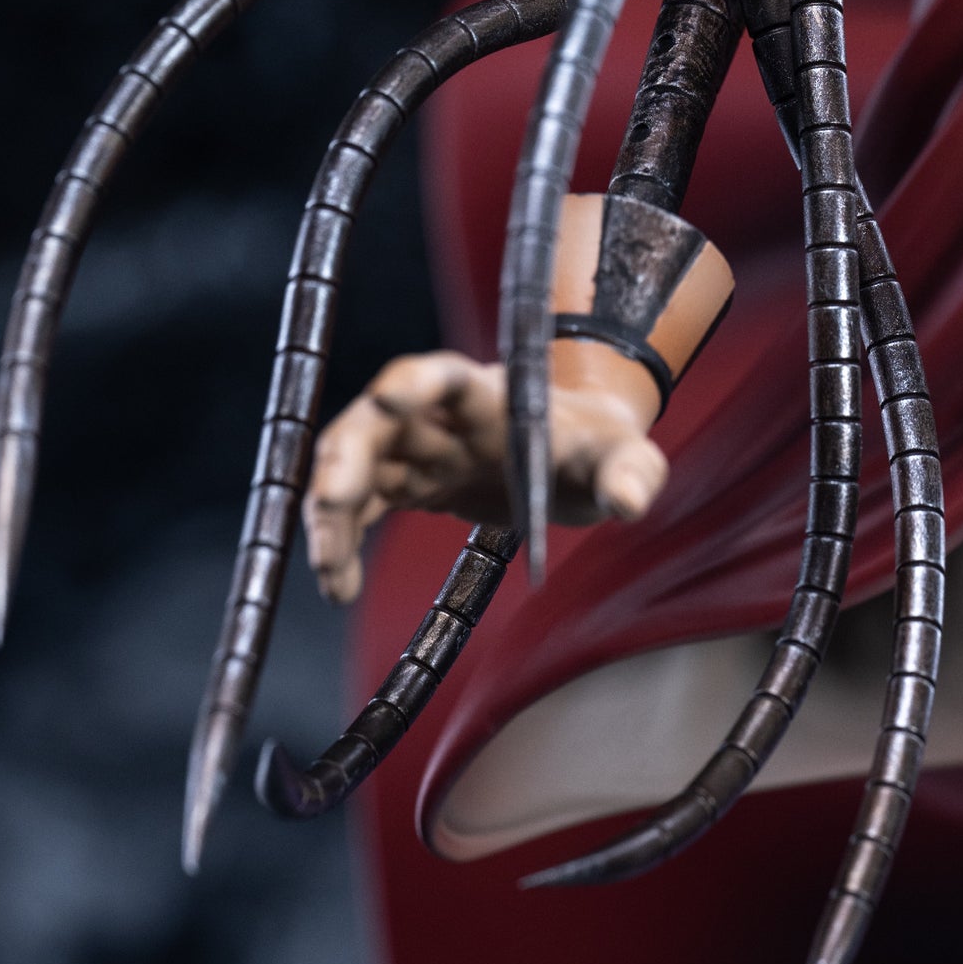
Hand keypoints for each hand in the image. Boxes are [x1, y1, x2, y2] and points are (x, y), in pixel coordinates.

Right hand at [303, 346, 667, 607]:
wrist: (577, 453)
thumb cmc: (598, 445)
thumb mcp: (625, 455)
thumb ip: (631, 471)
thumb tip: (630, 500)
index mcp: (494, 398)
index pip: (448, 377)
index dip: (417, 381)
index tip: (389, 394)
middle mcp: (444, 416)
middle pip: (379, 421)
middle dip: (347, 456)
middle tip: (331, 505)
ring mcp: (422, 448)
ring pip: (356, 465)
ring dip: (332, 514)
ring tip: (332, 576)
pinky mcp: (413, 482)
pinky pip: (362, 507)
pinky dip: (342, 541)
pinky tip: (338, 586)